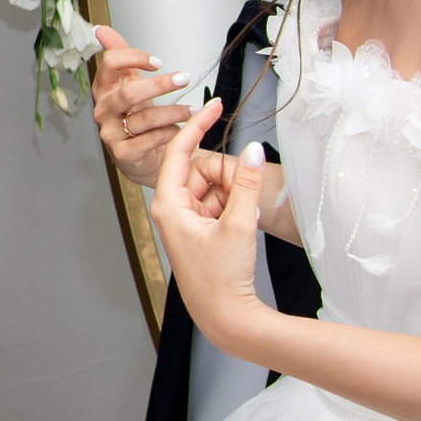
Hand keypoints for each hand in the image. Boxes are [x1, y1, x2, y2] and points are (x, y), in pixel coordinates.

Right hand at [91, 25, 192, 186]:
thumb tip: (101, 30)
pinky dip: (169, 133)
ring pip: (144, 119)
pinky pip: (150, 140)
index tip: (158, 62)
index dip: (135, 57)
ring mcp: (112, 133)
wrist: (142, 155)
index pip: (110, 64)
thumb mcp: (128, 82)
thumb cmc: (136, 116)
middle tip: (183, 78)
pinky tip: (180, 129)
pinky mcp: (123, 154)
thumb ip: (120, 54)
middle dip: (160, 85)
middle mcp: (104, 110)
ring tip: (192, 109)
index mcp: (104, 88)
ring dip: (174, 112)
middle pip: (128, 93)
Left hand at [151, 102, 270, 351]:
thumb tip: (253, 149)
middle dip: (227, 178)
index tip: (215, 103)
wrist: (225, 317)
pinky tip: (242, 227)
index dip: (198, 124)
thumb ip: (246, 183)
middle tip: (246, 196)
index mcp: (167, 205)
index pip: (179, 151)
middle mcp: (170, 210)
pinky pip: (217, 204)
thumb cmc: (222, 277)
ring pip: (212, 188)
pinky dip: (233, 207)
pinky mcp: (198, 230)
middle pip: (201, 171)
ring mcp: (184, 221)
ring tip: (242, 222)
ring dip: (232, 195)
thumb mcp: (239, 224)